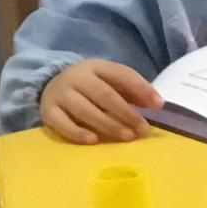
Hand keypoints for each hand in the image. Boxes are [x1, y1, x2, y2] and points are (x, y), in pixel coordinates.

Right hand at [40, 59, 160, 143]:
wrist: (52, 87)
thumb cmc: (92, 88)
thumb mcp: (112, 82)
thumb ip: (134, 90)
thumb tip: (157, 103)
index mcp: (96, 67)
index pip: (120, 74)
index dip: (140, 88)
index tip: (158, 105)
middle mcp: (76, 78)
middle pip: (103, 94)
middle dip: (125, 112)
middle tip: (142, 129)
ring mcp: (60, 94)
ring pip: (84, 109)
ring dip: (107, 124)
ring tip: (126, 136)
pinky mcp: (48, 111)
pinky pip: (60, 122)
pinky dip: (77, 132)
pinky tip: (93, 140)